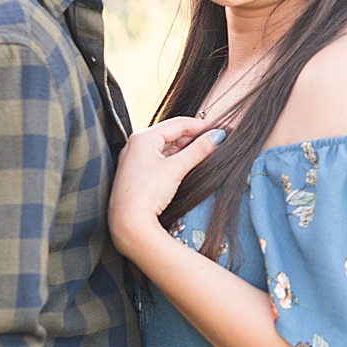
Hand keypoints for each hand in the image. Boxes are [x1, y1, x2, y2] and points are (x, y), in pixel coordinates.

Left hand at [110, 116, 222, 260]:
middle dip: (194, 139)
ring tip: (205, 155)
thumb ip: (199, 150)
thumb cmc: (146, 193)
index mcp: (143, 137)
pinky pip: (160, 160)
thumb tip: (217, 137)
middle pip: (172, 135)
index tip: (219, 130)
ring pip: (167, 148)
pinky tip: (187, 167)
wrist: (128, 223)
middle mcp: (136, 145)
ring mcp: (135, 159)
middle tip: (215, 143)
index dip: (201, 126)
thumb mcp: (176, 168)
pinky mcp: (137, 174)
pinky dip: (175, 161)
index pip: (178, 124)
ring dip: (186, 150)